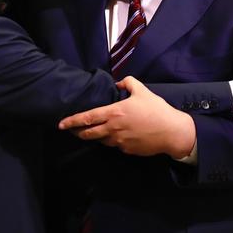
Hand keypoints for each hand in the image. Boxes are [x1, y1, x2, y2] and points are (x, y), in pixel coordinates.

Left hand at [57, 76, 196, 159]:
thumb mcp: (142, 91)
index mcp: (114, 113)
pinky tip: (119, 136)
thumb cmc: (157, 110)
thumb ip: (128, 83)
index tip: (61, 124)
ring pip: (102, 140)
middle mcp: (113, 129)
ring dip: (96, 136)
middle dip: (78, 132)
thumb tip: (120, 82)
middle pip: (89, 134)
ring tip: (95, 132)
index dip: (72, 122)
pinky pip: (116, 146)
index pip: (87, 118)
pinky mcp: (127, 150)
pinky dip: (114, 141)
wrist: (172, 132)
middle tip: (71, 131)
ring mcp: (119, 142)